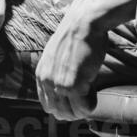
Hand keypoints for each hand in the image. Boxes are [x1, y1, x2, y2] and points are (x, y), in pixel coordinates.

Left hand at [36, 3, 106, 120]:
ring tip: (91, 92)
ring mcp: (59, 84)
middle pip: (58, 112)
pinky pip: (84, 108)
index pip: (48, 105)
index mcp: (41, 74)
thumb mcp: (58, 57)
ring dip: (83, 108)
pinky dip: (91, 104)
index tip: (75, 100)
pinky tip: (94, 89)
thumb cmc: (77, 36)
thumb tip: (68, 92)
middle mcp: (46, 81)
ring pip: (71, 113)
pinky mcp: (73, 85)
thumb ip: (58, 74)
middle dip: (74, 110)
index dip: (63, 106)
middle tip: (86, 97)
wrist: (84, 22)